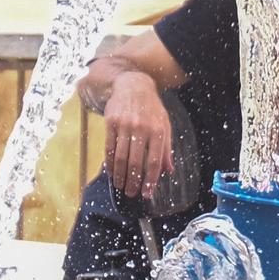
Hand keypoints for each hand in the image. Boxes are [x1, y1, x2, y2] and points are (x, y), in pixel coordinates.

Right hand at [104, 73, 173, 199]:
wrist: (133, 85)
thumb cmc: (151, 109)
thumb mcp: (164, 125)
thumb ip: (166, 149)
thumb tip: (169, 171)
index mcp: (157, 131)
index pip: (154, 162)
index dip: (151, 180)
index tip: (147, 193)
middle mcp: (141, 129)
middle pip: (136, 163)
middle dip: (133, 182)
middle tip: (131, 194)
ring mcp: (124, 125)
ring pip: (121, 157)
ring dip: (120, 176)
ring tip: (120, 186)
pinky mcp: (111, 123)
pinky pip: (109, 148)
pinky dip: (110, 163)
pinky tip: (111, 173)